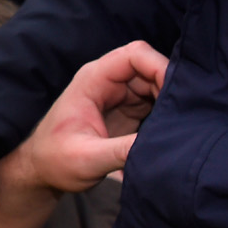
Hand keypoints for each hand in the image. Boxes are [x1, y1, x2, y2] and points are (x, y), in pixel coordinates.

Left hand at [15, 41, 167, 193]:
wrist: (41, 173)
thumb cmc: (54, 161)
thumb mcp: (89, 158)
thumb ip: (124, 150)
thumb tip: (161, 146)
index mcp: (94, 79)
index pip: (134, 55)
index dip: (160, 66)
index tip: (178, 92)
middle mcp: (107, 82)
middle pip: (150, 68)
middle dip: (170, 88)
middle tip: (186, 116)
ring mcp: (118, 96)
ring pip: (156, 86)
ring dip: (170, 102)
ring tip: (182, 126)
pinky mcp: (127, 112)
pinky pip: (154, 103)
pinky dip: (166, 115)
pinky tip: (174, 132)